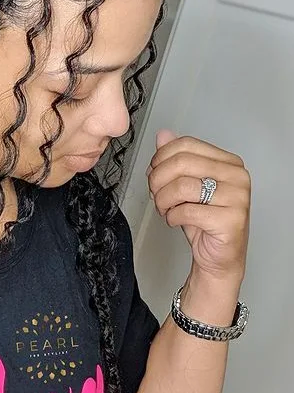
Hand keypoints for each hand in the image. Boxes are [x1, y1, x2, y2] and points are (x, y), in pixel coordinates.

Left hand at [146, 129, 250, 285]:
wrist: (218, 257)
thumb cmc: (204, 220)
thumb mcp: (186, 185)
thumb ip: (176, 159)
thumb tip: (163, 135)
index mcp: (228, 162)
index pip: (186, 145)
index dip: (161, 158)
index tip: (154, 171)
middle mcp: (237, 176)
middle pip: (181, 163)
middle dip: (158, 180)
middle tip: (155, 194)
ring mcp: (238, 198)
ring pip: (181, 187)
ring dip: (163, 201)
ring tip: (165, 209)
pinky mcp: (231, 220)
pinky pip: (187, 211)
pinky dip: (173, 217)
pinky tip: (176, 220)